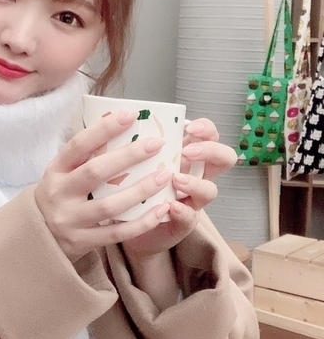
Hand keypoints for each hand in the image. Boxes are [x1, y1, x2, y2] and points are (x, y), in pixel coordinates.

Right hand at [34, 111, 178, 262]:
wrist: (38, 237)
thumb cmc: (60, 195)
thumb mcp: (62, 173)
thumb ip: (85, 157)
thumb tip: (122, 128)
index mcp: (55, 170)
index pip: (78, 145)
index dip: (103, 129)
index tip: (130, 115)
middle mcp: (59, 194)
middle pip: (95, 172)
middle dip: (128, 156)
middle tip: (156, 144)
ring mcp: (70, 220)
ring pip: (109, 206)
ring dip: (140, 191)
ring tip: (164, 176)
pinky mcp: (81, 242)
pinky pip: (116, 233)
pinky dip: (141, 222)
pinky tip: (161, 210)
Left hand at [122, 118, 235, 259]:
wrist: (125, 223)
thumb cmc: (130, 183)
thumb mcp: (131, 158)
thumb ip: (130, 140)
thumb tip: (115, 115)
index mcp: (186, 153)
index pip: (209, 134)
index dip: (206, 128)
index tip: (189, 127)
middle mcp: (195, 175)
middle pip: (224, 159)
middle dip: (210, 151)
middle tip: (186, 152)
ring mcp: (192, 200)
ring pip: (210, 190)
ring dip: (195, 183)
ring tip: (176, 179)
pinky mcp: (182, 223)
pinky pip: (189, 218)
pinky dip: (183, 211)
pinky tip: (171, 206)